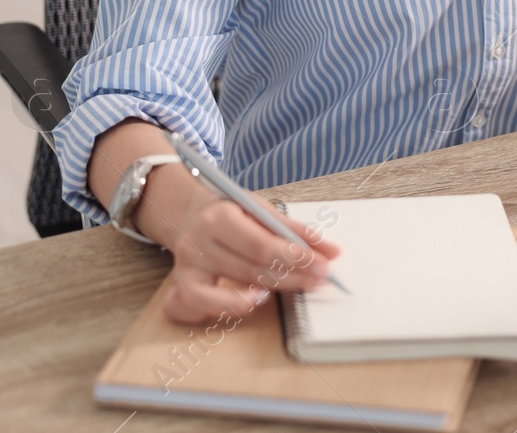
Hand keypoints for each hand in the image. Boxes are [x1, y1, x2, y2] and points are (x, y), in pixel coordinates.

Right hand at [140, 165, 342, 324]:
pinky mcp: (183, 287)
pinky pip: (203, 305)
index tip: (322, 263)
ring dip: (273, 290)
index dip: (293, 257)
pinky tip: (256, 302)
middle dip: (292, 275)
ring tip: (300, 286)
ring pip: (235, 287)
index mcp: (218, 218)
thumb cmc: (232, 212)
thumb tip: (332, 252)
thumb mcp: (261, 209)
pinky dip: (229, 307)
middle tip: (321, 278)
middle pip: (251, 268)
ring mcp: (187, 268)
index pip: (260, 244)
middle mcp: (198, 244)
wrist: (191, 215)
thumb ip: (295, 230)